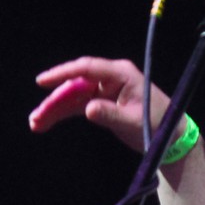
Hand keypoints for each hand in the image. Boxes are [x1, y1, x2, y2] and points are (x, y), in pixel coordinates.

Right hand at [28, 57, 169, 153]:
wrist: (169, 136)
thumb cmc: (157, 124)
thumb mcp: (133, 121)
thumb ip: (110, 114)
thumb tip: (88, 109)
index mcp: (121, 74)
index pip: (87, 68)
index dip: (63, 73)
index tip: (42, 81)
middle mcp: (111, 78)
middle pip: (75, 84)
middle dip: (54, 99)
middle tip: (35, 117)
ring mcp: (104, 89)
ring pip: (72, 95)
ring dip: (54, 109)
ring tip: (36, 124)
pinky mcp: (101, 102)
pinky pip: (77, 105)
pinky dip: (62, 114)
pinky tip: (46, 123)